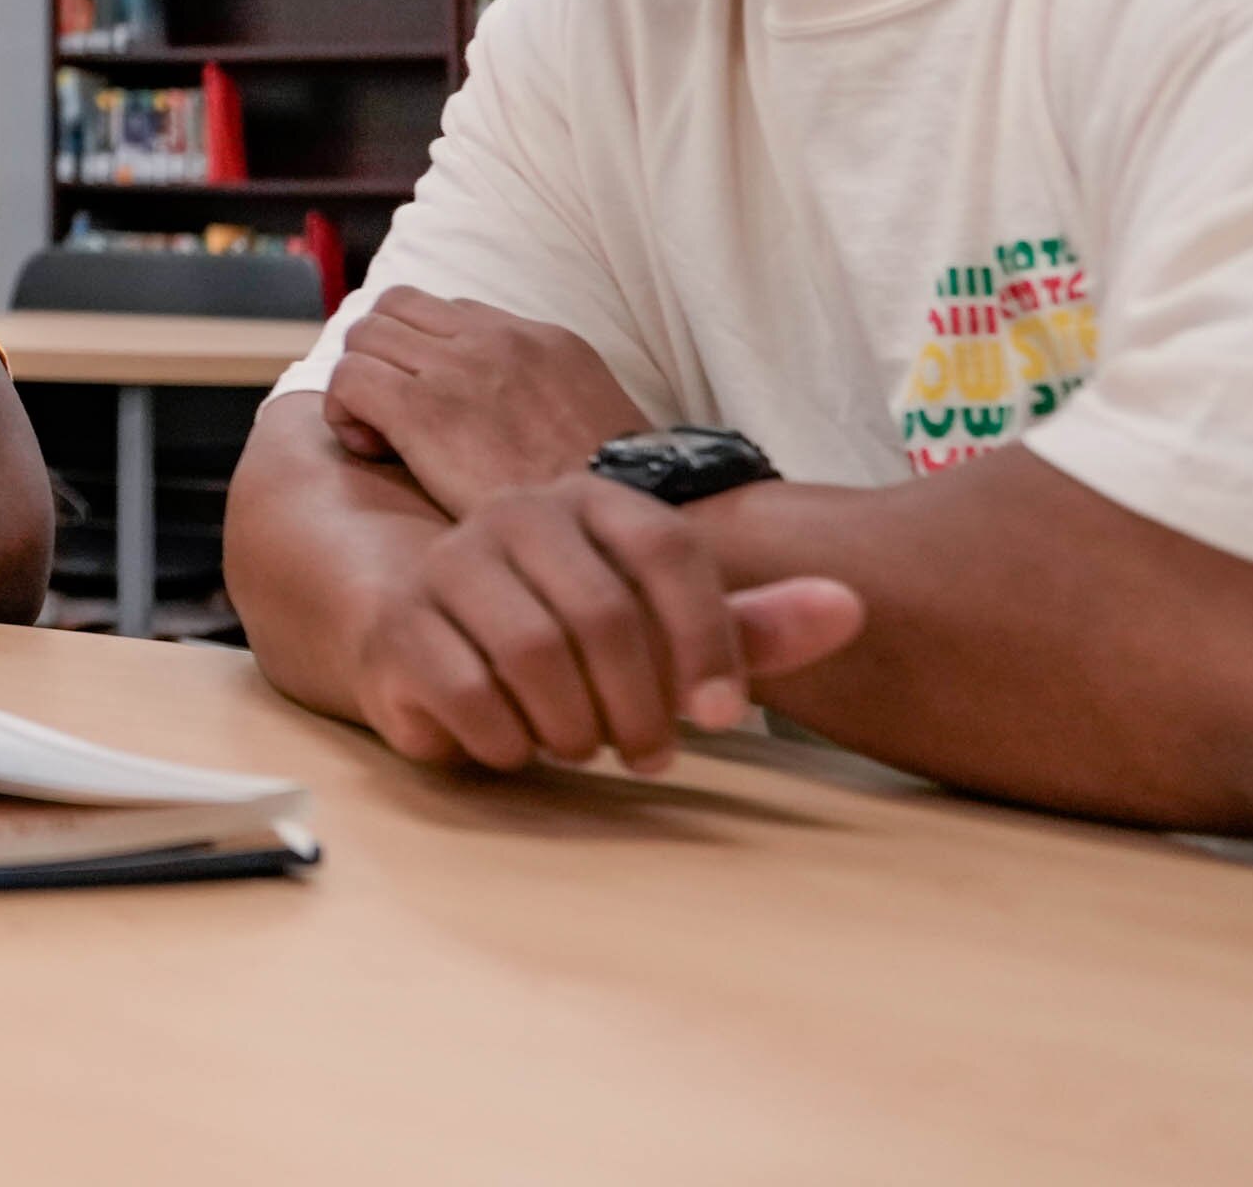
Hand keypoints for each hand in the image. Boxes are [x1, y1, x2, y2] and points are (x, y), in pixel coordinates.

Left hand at [323, 293, 648, 516]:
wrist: (623, 517)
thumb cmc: (605, 494)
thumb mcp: (590, 418)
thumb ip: (545, 393)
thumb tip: (506, 410)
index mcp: (541, 339)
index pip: (449, 309)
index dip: (424, 350)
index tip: (431, 397)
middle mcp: (497, 340)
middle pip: (396, 307)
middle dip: (380, 353)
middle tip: (391, 410)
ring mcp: (459, 369)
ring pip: (365, 335)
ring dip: (359, 381)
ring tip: (380, 433)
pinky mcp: (425, 410)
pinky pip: (349, 379)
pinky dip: (345, 410)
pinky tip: (372, 448)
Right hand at [348, 476, 864, 777]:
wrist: (426, 635)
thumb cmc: (569, 639)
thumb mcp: (667, 632)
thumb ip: (752, 625)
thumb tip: (853, 605)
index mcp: (591, 499)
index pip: (668, 550)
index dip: (708, 640)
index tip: (723, 717)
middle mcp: (515, 515)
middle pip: (602, 614)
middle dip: (640, 707)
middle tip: (651, 754)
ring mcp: (448, 562)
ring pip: (532, 655)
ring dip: (574, 727)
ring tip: (582, 743)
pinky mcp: (400, 622)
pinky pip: (469, 693)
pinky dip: (510, 739)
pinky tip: (519, 743)